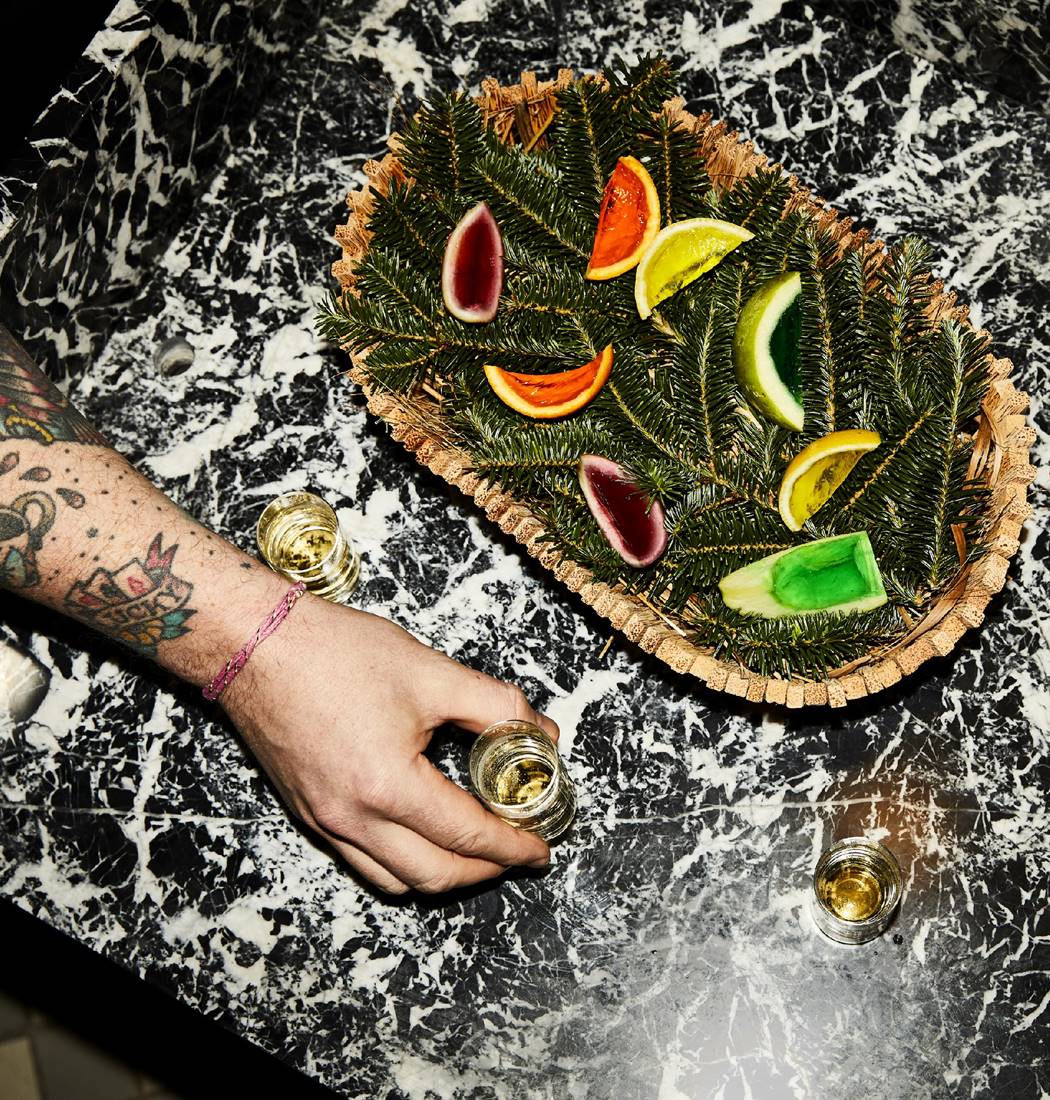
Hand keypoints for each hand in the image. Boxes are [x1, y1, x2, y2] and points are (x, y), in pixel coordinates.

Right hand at [221, 593, 558, 894]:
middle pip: (435, 876)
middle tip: (517, 850)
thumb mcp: (431, 672)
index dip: (513, 846)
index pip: (468, 836)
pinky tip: (421, 835)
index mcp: (387, 786)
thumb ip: (496, 706)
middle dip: (486, 871)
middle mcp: (351, 818)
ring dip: (443, 874)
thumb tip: (541, 731)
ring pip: (395, 880)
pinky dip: (402, 863)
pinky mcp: (307, 813)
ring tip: (475, 848)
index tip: (540, 848)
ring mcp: (324, 822)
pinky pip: (362, 863)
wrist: (255, 644)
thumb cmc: (335, 653)